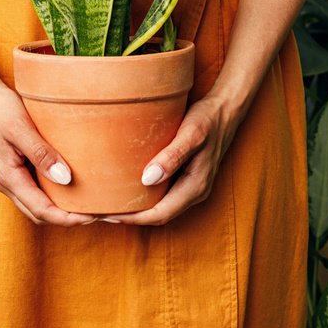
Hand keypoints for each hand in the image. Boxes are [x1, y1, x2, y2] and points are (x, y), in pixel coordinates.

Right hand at [0, 80, 94, 226]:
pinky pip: (37, 190)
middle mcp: (8, 183)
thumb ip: (41, 154)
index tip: (92, 215)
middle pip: (40, 214)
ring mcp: (11, 178)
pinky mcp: (16, 170)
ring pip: (38, 204)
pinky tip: (72, 187)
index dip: (67, 218)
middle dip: (67, 219)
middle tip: (98, 213)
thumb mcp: (21, 128)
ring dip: (62, 209)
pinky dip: (55, 194)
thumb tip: (65, 179)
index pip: (41, 210)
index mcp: (7, 177)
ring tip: (89, 204)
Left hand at [103, 93, 244, 226]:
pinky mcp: (187, 176)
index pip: (160, 214)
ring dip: (138, 208)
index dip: (134, 218)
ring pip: (162, 206)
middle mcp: (195, 192)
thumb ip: (172, 157)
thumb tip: (148, 180)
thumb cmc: (208, 119)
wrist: (225, 109)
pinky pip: (164, 194)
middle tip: (101, 211)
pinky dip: (146, 196)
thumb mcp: (191, 134)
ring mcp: (192, 186)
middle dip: (132, 217)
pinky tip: (129, 187)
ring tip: (111, 202)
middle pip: (159, 215)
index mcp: (196, 187)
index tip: (108, 214)